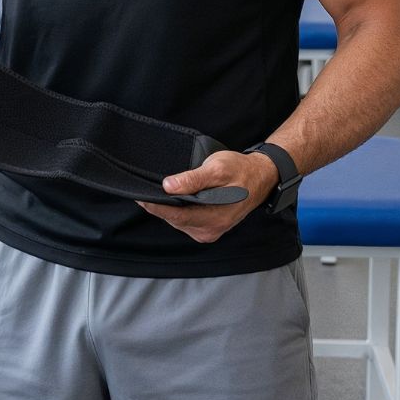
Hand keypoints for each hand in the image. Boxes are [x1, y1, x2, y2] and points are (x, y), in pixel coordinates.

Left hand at [136, 149, 279, 243]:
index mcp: (213, 219)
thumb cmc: (240, 171)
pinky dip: (176, 210)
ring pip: (178, 221)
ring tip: (153, 193)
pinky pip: (185, 220)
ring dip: (166, 208)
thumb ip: (193, 179)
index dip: (155, 207)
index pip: (174, 216)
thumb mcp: (216, 169)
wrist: (260, 177)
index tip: (139, 196)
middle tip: (141, 190)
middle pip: (174, 220)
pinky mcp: (208, 227)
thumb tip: (169, 186)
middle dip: (157, 206)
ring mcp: (209, 231)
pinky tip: (171, 199)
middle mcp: (210, 230)